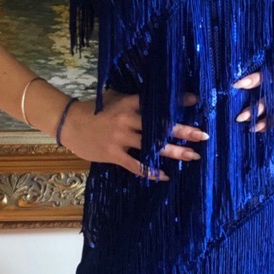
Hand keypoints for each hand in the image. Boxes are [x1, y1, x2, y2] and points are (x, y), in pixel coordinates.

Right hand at [58, 88, 208, 180]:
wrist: (70, 124)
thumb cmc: (95, 110)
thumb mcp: (115, 98)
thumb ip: (135, 101)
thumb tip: (159, 100)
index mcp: (129, 103)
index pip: (157, 102)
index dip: (177, 102)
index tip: (196, 101)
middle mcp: (127, 120)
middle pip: (161, 126)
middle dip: (184, 131)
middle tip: (203, 135)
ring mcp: (121, 138)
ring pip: (153, 146)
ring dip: (175, 152)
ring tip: (193, 156)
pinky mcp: (114, 154)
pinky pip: (136, 165)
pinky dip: (151, 171)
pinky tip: (165, 175)